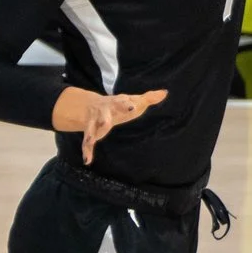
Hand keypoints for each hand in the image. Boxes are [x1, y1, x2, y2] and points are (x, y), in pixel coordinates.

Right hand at [52, 85, 168, 164]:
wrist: (93, 104)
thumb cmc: (120, 104)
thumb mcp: (134, 100)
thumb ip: (149, 97)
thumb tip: (165, 92)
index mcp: (116, 104)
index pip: (122, 102)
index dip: (127, 104)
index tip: (132, 107)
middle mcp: (104, 113)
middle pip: (104, 115)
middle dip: (105, 119)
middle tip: (105, 123)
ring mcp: (95, 122)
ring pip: (91, 128)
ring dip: (91, 134)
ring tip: (90, 140)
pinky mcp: (90, 132)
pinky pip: (87, 142)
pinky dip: (87, 151)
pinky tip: (87, 160)